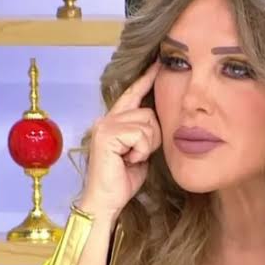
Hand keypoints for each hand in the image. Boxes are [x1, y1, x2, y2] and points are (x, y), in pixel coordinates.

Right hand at [77, 61, 161, 220]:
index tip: (159, 64)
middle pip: (148, 112)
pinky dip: (141, 150)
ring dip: (147, 145)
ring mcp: (105, 125)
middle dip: (152, 136)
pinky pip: (140, 134)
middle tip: (138, 155)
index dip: (146, 79)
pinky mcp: (107, 134)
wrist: (106, 201)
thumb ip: (143, 133)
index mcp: (112, 122)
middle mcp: (106, 119)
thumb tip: (156, 122)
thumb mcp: (138, 151)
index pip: (132, 95)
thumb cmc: (121, 180)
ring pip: (147, 123)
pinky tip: (129, 160)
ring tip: (132, 159)